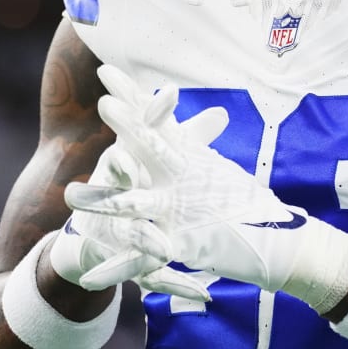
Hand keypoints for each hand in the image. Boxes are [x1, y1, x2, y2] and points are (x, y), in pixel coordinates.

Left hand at [79, 65, 347, 311]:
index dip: (133, 95)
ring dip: (100, 201)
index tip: (107, 71)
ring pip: (134, 203)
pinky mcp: (182, 244)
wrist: (279, 243)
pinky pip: (141, 257)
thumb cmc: (244, 204)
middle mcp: (186, 178)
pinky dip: (114, 268)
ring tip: (68, 197)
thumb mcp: (213, 169)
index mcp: (191, 158)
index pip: (158, 120)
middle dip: (127, 125)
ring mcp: (183, 210)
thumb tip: (178, 115)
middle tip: (104, 103)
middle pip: (153, 147)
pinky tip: (88, 277)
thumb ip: (189, 144)